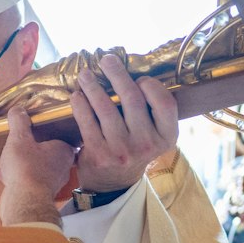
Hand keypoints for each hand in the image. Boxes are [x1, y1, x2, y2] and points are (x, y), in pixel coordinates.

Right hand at [0, 106, 76, 226]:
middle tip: (20, 143)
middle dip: (33, 149)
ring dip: (23, 164)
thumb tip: (18, 110)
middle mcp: (62, 167)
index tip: (36, 129)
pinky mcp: (40, 195)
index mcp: (64, 151)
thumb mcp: (19, 139)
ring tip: (8, 158)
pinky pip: (28, 181)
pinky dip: (17, 177)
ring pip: (37, 168)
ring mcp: (52, 183)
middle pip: (48, 153)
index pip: (61, 136)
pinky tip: (1, 173)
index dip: (48, 132)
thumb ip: (19, 122)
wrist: (23, 202)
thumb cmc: (26, 169)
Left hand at [71, 53, 177, 192]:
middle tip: (107, 59)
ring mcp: (122, 150)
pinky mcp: (99, 154)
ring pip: (106, 108)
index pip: (165, 103)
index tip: (139, 78)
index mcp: (166, 137)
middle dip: (117, 74)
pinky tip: (77, 95)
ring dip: (93, 86)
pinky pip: (88, 122)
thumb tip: (130, 71)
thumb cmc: (133, 148)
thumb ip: (149, 110)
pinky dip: (80, 105)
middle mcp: (147, 144)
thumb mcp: (153, 134)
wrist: (113, 183)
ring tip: (85, 74)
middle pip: (133, 99)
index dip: (151, 85)